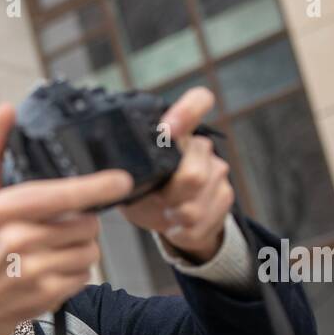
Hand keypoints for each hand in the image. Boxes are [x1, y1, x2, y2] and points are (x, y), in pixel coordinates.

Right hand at [0, 103, 133, 334]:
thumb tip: (7, 108)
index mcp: (4, 209)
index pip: (64, 194)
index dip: (98, 186)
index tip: (122, 180)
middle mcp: (17, 239)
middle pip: (86, 224)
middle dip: (81, 226)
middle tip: (58, 231)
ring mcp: (32, 269)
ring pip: (90, 250)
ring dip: (80, 251)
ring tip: (53, 253)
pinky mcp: (46, 294)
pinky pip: (84, 275)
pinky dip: (74, 275)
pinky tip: (51, 274)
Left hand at [118, 87, 233, 263]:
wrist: (175, 221)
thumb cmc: (149, 193)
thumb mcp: (133, 179)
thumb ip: (127, 169)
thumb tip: (107, 169)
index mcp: (176, 134)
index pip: (198, 101)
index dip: (187, 112)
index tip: (167, 130)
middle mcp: (201, 148)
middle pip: (193, 175)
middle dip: (170, 197)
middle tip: (159, 200)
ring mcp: (217, 171)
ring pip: (196, 204)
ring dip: (175, 217)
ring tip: (167, 213)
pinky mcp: (225, 196)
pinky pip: (204, 222)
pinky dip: (184, 232)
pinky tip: (177, 226)